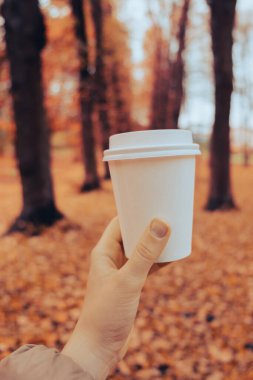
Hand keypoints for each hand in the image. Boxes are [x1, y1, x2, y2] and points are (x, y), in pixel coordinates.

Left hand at [62, 217, 169, 379]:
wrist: (99, 347)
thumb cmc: (106, 313)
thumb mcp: (128, 280)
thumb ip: (144, 253)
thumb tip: (161, 223)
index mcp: (103, 252)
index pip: (119, 223)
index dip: (134, 211)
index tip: (153, 202)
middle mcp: (111, 259)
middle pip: (131, 235)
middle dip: (148, 226)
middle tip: (168, 217)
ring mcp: (121, 273)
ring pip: (140, 251)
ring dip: (154, 244)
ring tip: (173, 233)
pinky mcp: (129, 286)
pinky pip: (145, 267)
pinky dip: (157, 261)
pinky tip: (172, 257)